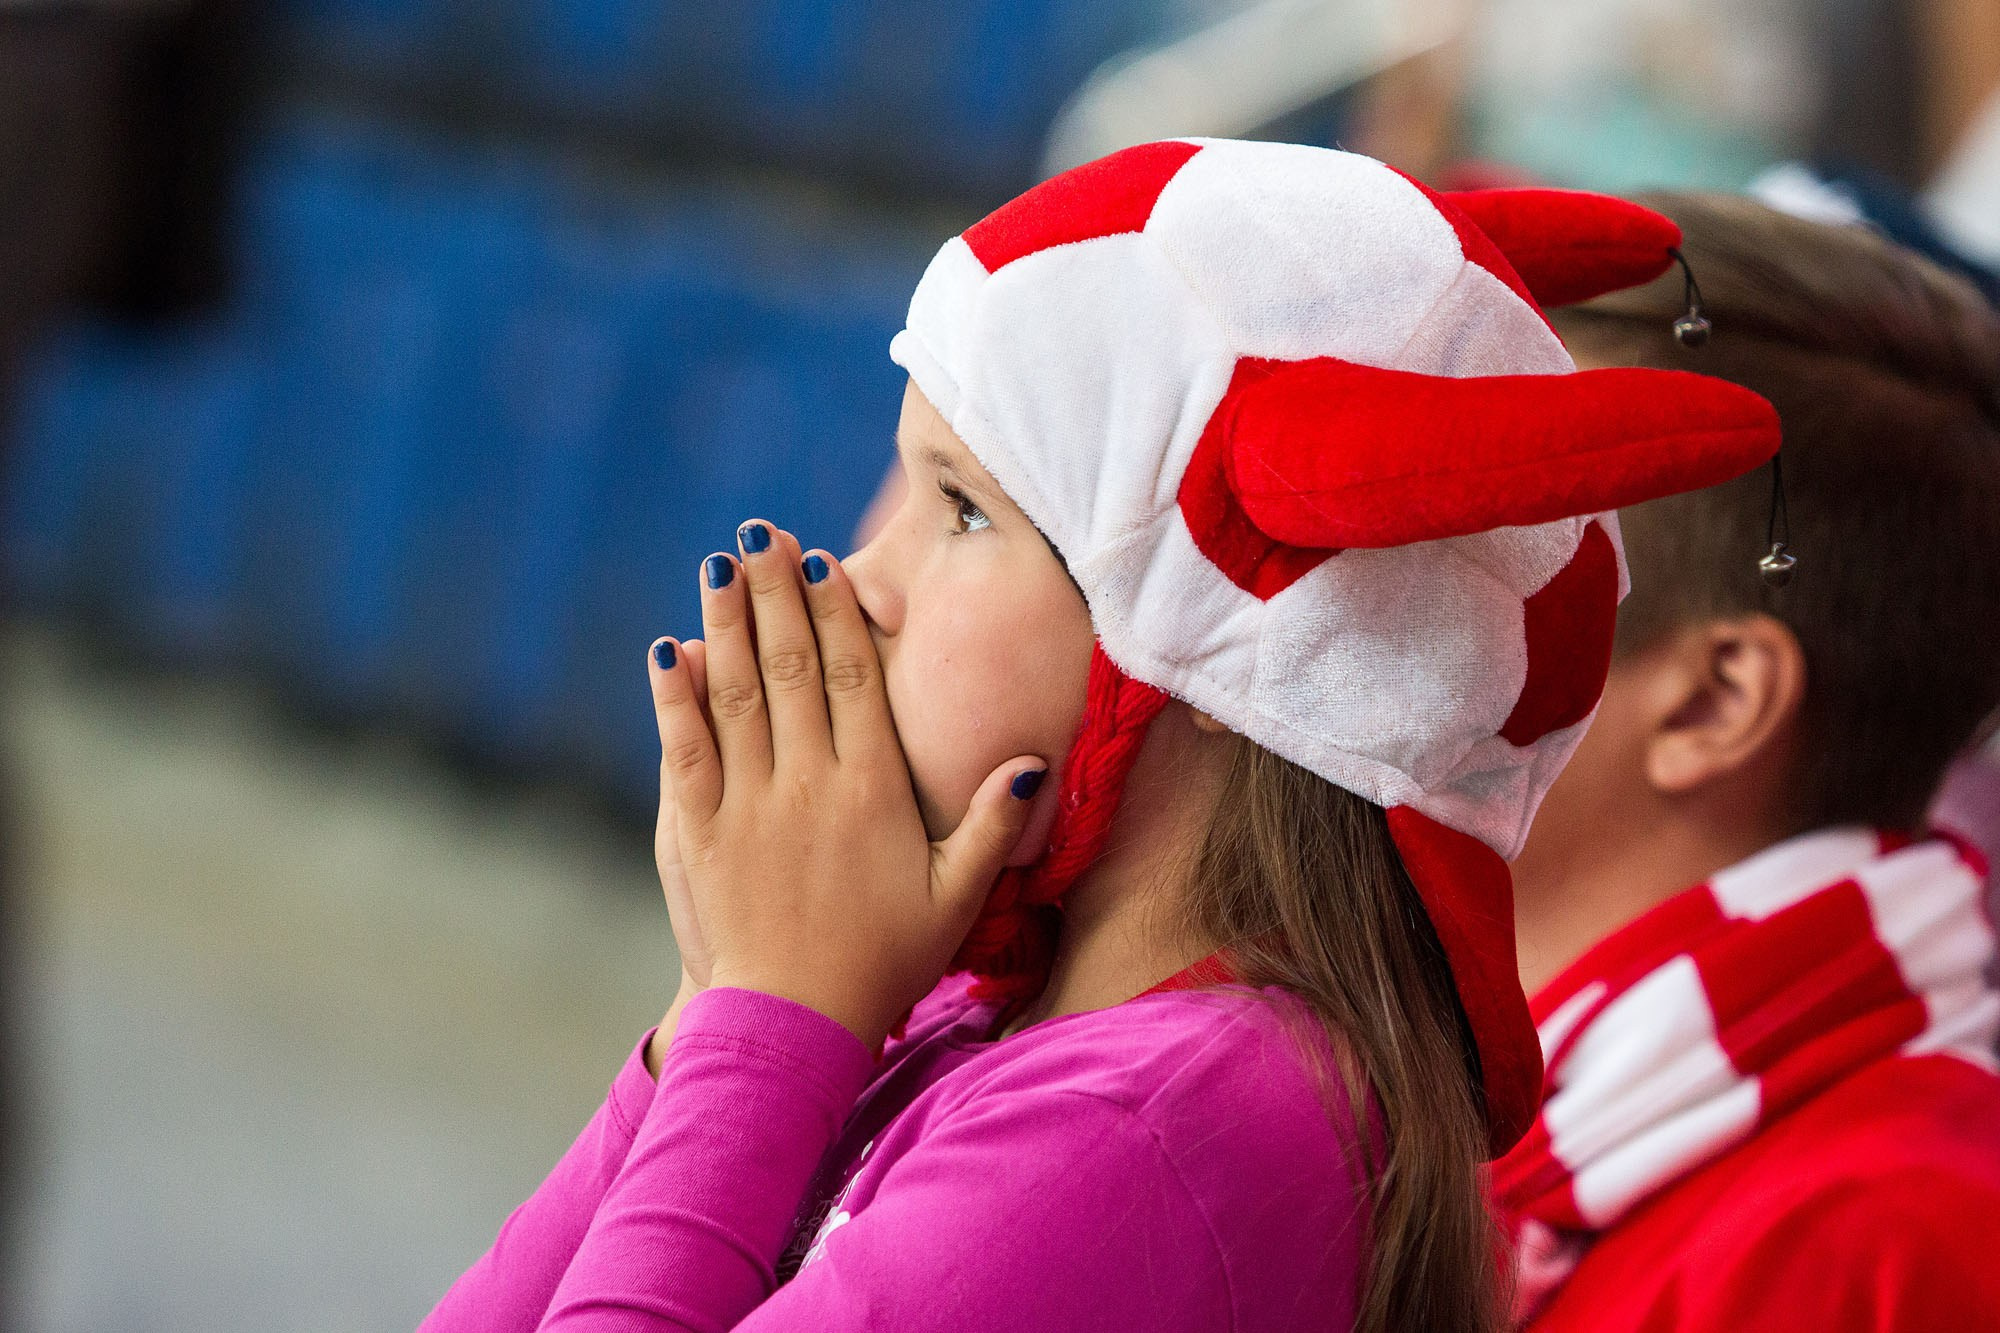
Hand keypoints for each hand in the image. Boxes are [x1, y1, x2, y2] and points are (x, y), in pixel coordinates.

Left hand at [646, 519, 1045, 1049]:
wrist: (793, 1026)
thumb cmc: (883, 963)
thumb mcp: (955, 899)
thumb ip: (991, 826)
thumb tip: (1028, 760)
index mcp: (873, 790)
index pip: (853, 679)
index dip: (835, 615)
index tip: (824, 563)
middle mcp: (809, 783)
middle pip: (790, 667)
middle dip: (776, 594)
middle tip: (763, 534)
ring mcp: (749, 805)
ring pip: (735, 693)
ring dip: (725, 622)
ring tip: (720, 565)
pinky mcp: (699, 833)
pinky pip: (685, 749)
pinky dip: (676, 696)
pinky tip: (669, 650)